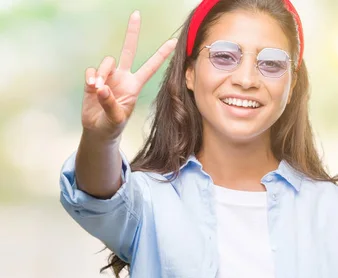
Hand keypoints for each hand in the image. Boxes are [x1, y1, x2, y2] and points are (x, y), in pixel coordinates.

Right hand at [81, 10, 176, 140]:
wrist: (98, 130)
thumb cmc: (113, 125)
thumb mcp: (116, 119)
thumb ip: (110, 103)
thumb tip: (101, 87)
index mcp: (134, 85)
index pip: (150, 67)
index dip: (161, 55)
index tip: (173, 42)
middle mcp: (123, 77)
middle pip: (128, 50)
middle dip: (132, 33)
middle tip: (136, 14)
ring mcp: (108, 77)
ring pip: (106, 62)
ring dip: (102, 74)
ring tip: (98, 88)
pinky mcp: (93, 79)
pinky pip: (92, 71)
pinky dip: (91, 78)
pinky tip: (91, 87)